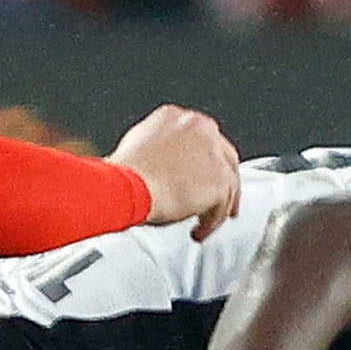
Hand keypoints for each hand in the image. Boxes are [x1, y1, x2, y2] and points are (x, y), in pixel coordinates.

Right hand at [108, 105, 241, 239]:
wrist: (125, 188)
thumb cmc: (123, 175)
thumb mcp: (137, 148)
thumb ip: (158, 150)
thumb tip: (163, 166)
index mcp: (178, 118)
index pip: (202, 139)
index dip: (202, 162)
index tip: (200, 178)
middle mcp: (200, 128)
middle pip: (223, 157)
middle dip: (220, 182)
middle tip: (216, 202)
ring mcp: (213, 153)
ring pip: (228, 183)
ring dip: (217, 207)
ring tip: (203, 223)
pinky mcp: (220, 179)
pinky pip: (222, 206)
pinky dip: (212, 222)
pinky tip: (199, 230)